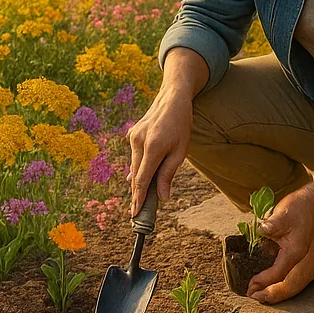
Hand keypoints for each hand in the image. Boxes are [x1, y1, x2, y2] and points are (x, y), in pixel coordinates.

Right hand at [126, 85, 192, 216]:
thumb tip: (162, 196)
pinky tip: (143, 175)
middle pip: (135, 176)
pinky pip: (135, 156)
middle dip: (137, 195)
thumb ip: (168, 174)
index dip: (138, 199)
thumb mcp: (181, 151)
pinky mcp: (132, 134)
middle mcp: (139, 142)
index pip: (142, 180)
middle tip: (138, 213)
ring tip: (142, 198)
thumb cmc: (181, 124)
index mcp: (153, 147)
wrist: (172, 98)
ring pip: (134, 166)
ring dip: (138, 181)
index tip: (135, 214)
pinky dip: (139, 167)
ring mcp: (133, 137)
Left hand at [246, 189, 313, 300]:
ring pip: (285, 277)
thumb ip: (272, 224)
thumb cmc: (299, 206)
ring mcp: (299, 255)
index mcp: (294, 252)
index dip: (263, 281)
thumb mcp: (283, 214)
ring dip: (272, 285)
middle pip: (284, 282)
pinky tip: (265, 274)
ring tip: (257, 290)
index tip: (250, 287)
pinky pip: (285, 269)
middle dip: (268, 291)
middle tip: (251, 295)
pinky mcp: (296, 250)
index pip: (277, 273)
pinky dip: (275, 275)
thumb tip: (261, 228)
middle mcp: (298, 257)